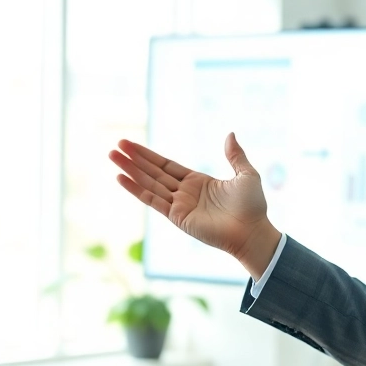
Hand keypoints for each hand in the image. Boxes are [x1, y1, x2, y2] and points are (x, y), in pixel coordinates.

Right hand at [110, 133, 281, 279]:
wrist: (252, 231)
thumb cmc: (252, 206)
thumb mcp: (246, 174)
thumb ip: (235, 156)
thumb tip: (230, 134)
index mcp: (197, 182)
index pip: (166, 165)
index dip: (148, 155)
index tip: (131, 144)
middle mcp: (184, 193)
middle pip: (153, 172)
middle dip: (134, 159)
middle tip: (116, 146)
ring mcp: (179, 205)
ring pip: (149, 183)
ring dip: (130, 170)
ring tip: (113, 156)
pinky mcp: (177, 217)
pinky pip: (153, 200)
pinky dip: (136, 189)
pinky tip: (121, 178)